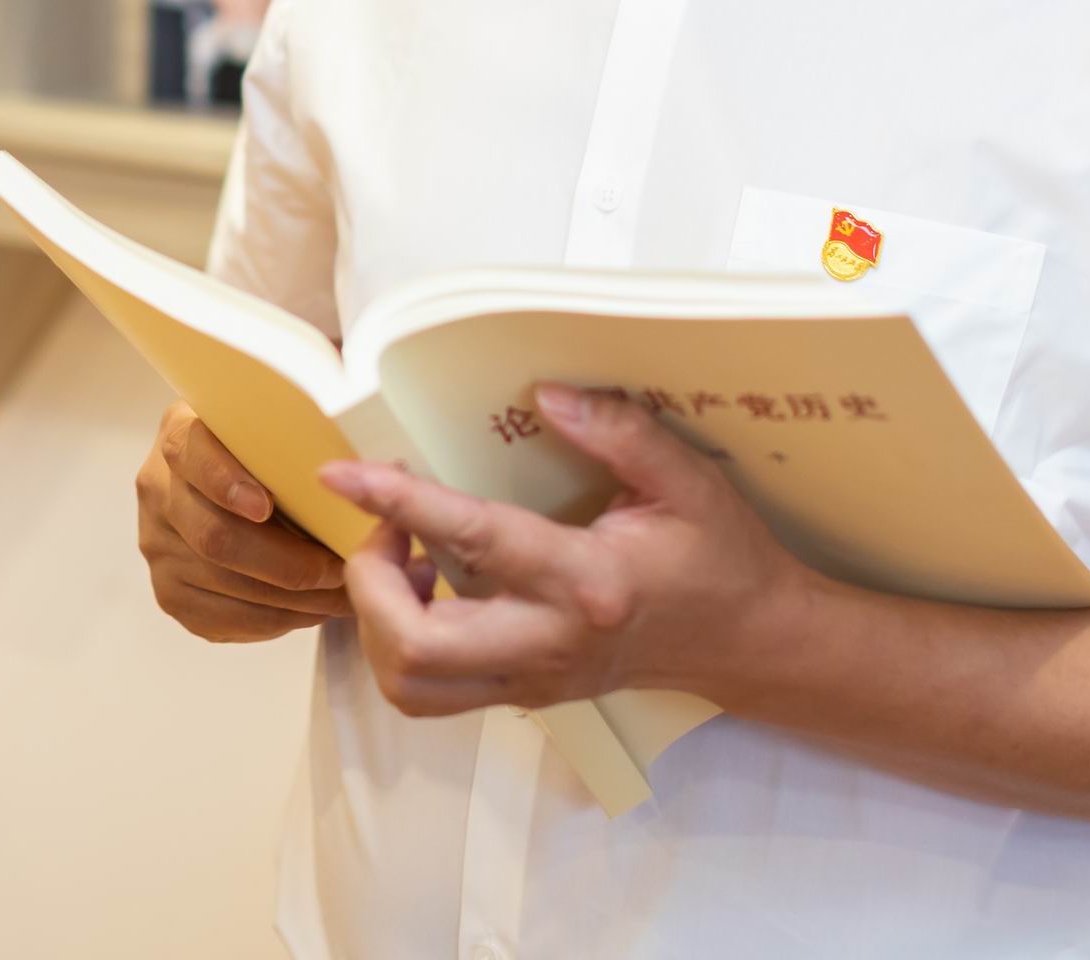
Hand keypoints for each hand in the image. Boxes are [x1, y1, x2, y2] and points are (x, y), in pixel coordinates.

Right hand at [136, 403, 351, 642]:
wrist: (218, 488)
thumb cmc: (263, 456)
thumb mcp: (270, 431)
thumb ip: (303, 442)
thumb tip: (390, 470)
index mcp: (181, 435)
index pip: (192, 453)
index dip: (226, 481)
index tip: (265, 505)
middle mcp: (158, 490)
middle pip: (215, 536)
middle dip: (288, 562)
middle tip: (342, 569)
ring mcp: (157, 545)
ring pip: (224, 583)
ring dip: (293, 598)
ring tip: (343, 596)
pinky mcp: (170, 592)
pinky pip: (223, 618)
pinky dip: (275, 620)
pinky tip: (311, 611)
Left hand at [317, 382, 810, 715]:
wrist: (747, 642)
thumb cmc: (718, 556)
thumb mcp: (687, 482)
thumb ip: (620, 432)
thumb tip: (546, 395)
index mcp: (588, 583)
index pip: (472, 541)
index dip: (397, 505)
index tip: (342, 475)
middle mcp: (550, 643)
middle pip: (416, 648)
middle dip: (368, 585)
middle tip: (385, 529)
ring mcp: (534, 680)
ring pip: (413, 686)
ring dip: (380, 622)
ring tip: (404, 562)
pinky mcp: (526, 694)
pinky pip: (433, 690)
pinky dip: (404, 642)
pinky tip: (431, 588)